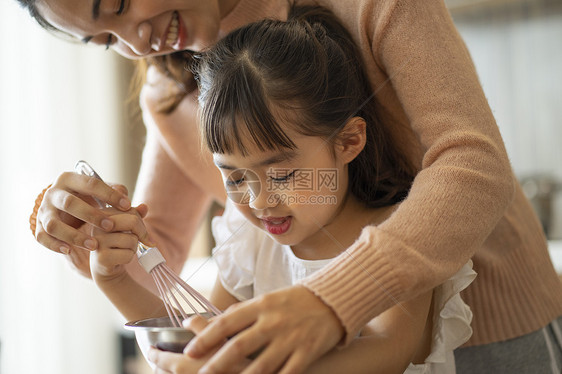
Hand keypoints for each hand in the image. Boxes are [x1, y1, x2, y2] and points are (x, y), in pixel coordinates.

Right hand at [35, 171, 131, 257]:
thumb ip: (119, 197)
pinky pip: (42, 237)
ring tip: (94, 245)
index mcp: (70, 179)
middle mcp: (54, 193)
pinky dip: (55, 245)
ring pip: (54, 224)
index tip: (127, 205)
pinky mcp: (39, 227)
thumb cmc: (87, 199)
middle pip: (69, 203)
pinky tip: (69, 250)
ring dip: (74, 235)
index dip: (109, 195)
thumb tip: (142, 208)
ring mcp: (44, 211)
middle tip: (110, 227)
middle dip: (91, 215)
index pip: (90, 184)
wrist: (62, 208)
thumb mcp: (100, 193)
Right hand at [89, 204, 152, 280]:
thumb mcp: (127, 226)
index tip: (137, 231)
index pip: (131, 210)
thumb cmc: (117, 242)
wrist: (105, 265)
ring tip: (123, 249)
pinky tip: (119, 259)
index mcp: (103, 213)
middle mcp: (97, 225)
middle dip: (141, 233)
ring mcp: (97, 241)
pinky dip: (129, 258)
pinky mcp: (101, 257)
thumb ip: (136, 215)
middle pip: (132, 222)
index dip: (140, 223)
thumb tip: (144, 207)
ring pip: (132, 240)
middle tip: (138, 240)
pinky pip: (128, 255)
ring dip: (134, 247)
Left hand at [147, 316, 247, 373]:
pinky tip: (192, 369)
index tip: (150, 349)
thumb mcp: (221, 337)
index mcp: (185, 365)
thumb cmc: (238, 359)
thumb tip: (186, 320)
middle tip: (158, 358)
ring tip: (172, 365)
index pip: (161, 360)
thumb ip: (201, 327)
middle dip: (159, 365)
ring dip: (170, 372)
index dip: (153, 354)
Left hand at [185, 286, 343, 373]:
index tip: (189, 350)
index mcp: (261, 305)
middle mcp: (274, 321)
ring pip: (261, 365)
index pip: (228, 321)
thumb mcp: (267, 299)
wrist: (334, 299)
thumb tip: (211, 321)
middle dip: (217, 364)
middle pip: (239, 346)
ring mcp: (291, 338)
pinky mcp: (307, 352)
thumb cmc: (295, 301)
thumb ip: (242, 312)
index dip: (206, 337)